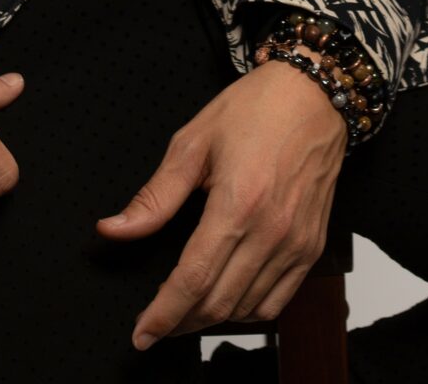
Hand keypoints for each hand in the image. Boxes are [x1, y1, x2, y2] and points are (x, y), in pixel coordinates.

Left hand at [96, 57, 347, 350]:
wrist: (313, 95)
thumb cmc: (255, 109)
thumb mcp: (193, 142)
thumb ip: (154, 196)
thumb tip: (113, 229)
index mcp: (237, 204)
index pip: (194, 279)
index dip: (163, 313)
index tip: (141, 333)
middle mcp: (271, 231)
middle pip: (218, 302)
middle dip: (181, 322)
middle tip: (157, 321)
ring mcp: (296, 243)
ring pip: (248, 309)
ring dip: (212, 318)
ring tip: (186, 311)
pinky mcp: (312, 247)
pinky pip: (279, 301)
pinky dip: (249, 311)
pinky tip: (227, 300)